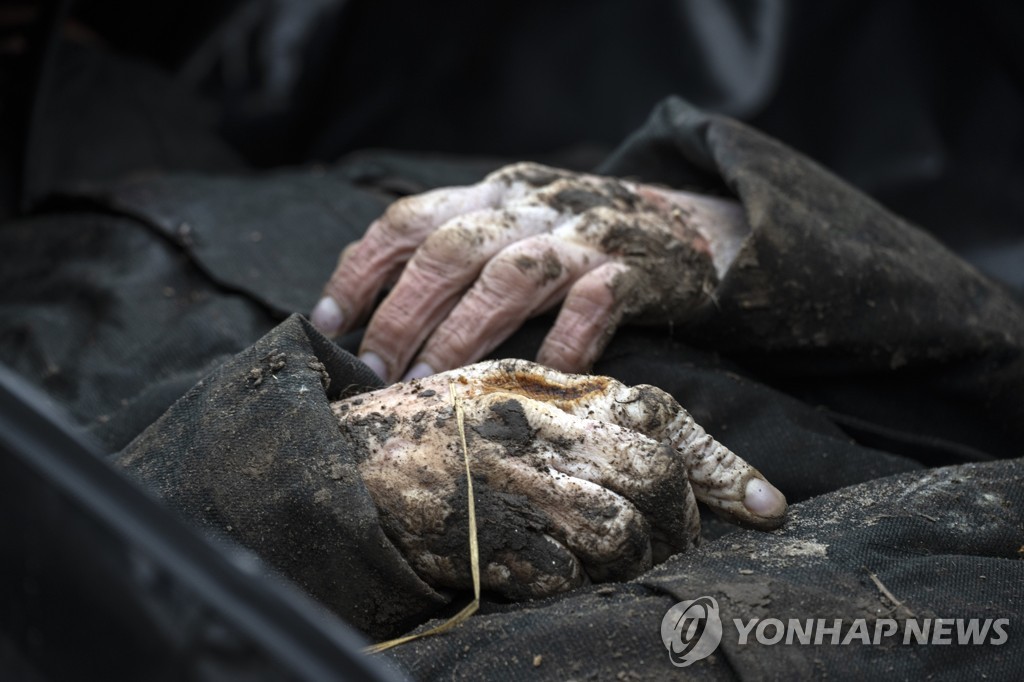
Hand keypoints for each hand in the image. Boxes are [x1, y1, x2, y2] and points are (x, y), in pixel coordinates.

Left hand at [312, 163, 748, 381]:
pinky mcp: (632, 270)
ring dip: (461, 334)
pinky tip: (535, 380)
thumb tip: (368, 313)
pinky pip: (592, 306)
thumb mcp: (509, 227)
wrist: (682, 227)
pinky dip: (561, 345)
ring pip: (511, 277)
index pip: (410, 219)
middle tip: (373, 373)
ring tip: (428, 385)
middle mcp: (530, 208)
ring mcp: (583, 236)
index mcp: (490, 196)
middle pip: (451, 249)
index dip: (362, 269)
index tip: (328, 323)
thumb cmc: (574, 242)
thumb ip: (452, 251)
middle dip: (401, 313)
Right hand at [332, 359, 785, 598]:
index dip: (722, 464)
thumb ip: (580, 408)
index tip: (768, 507)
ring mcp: (512, 483)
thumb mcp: (507, 393)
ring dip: (627, 557)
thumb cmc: (431, 427)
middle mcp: (541, 429)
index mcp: (553, 390)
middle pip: (654, 479)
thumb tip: (656, 439)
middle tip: (663, 540)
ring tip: (603, 557)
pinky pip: (561, 574)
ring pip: (619, 531)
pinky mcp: (484, 537)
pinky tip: (544, 570)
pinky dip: (569, 581)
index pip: (662, 416)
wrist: (337, 457)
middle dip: (676, 521)